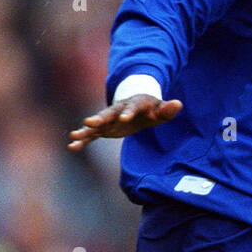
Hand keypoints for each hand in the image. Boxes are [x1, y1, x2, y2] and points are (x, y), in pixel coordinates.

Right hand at [68, 93, 182, 150]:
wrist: (137, 104)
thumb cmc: (151, 108)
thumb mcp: (160, 109)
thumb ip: (167, 109)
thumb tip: (178, 104)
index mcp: (133, 104)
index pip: (132, 108)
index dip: (129, 112)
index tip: (125, 118)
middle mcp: (118, 110)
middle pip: (108, 113)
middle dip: (99, 118)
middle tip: (89, 121)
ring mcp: (109, 119)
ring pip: (96, 124)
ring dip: (85, 130)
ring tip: (73, 137)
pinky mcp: (104, 128)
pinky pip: (92, 134)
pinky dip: (83, 140)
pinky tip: (72, 147)